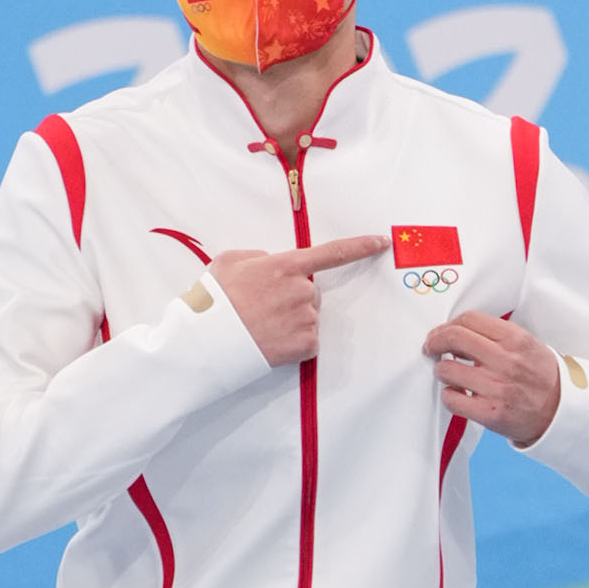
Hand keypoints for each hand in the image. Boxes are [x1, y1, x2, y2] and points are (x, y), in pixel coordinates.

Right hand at [211, 234, 388, 366]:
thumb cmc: (213, 300)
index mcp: (285, 266)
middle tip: (261, 308)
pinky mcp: (306, 345)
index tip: (382, 242)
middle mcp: (301, 290)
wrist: (206, 340)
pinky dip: (292, 343)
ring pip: (308, 317)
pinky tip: (270, 341)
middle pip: (310, 292)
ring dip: (290, 322)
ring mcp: (306, 318)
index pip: (332, 252)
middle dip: (292, 299)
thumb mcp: (228, 262)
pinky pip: (307, 341)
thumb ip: (256, 256)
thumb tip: (271, 263)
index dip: (360, 246)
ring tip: (261, 327)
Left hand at [423, 311, 560, 444]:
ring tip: (449, 373)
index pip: (469, 320)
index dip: (448, 325)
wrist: (562, 412)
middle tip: (431, 348)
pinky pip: (452, 399)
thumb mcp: (528, 345)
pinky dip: (449, 395)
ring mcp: (499, 389)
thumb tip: (456, 331)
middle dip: (434, 342)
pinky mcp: (491, 414)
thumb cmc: (541, 377)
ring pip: (446, 370)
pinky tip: (458, 393)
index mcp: (517, 340)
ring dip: (441, 370)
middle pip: (454, 338)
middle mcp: (507, 362)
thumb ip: (496, 335)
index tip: (441, 332)